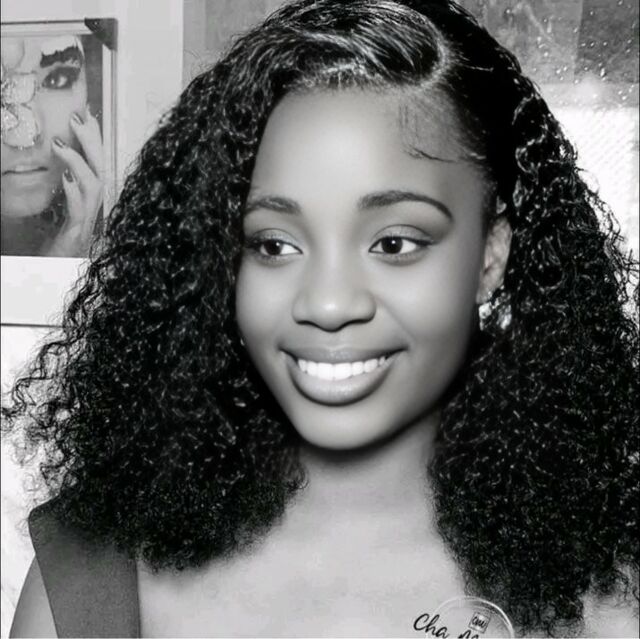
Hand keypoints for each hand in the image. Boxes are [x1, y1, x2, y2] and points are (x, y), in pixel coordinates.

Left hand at [45, 105, 103, 256]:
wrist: (52, 277)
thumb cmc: (51, 247)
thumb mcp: (54, 211)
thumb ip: (60, 190)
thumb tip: (56, 165)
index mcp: (87, 202)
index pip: (97, 164)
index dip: (95, 140)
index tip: (88, 115)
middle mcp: (92, 210)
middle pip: (102, 170)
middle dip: (92, 142)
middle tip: (78, 118)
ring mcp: (86, 223)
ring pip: (95, 187)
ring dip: (80, 162)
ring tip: (62, 143)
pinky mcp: (76, 236)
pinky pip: (80, 211)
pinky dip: (74, 192)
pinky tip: (64, 177)